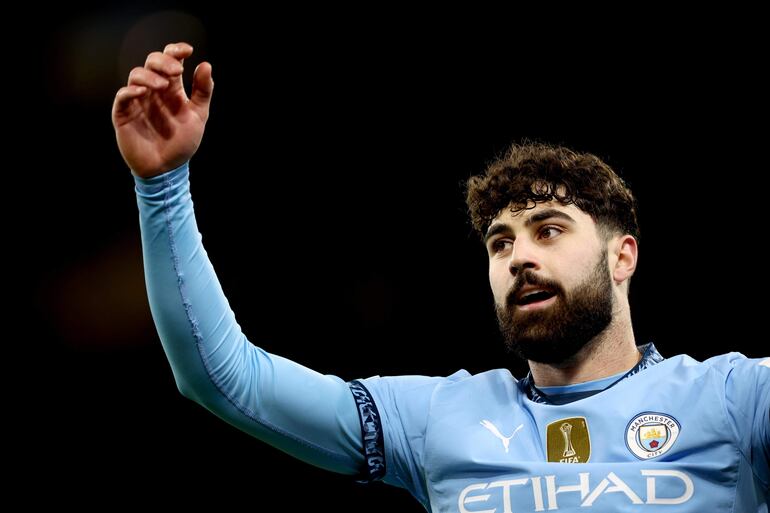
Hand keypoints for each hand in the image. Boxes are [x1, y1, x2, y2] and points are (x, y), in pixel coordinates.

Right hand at [111, 42, 213, 178]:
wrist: (168, 169)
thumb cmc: (182, 143)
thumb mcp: (198, 115)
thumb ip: (202, 91)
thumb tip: (206, 64)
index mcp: (171, 88)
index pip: (170, 60)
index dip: (176, 51)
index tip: (188, 51)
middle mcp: (153, 90)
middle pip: (152, 62)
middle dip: (163, 61)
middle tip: (176, 71)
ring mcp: (138, 100)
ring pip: (136, 75)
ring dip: (150, 76)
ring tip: (163, 86)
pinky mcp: (124, 113)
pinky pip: (122, 96)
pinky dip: (131, 90)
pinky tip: (144, 92)